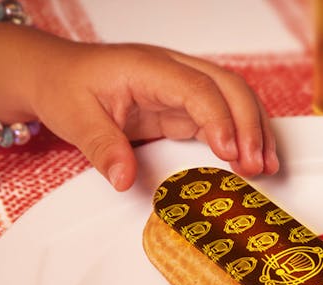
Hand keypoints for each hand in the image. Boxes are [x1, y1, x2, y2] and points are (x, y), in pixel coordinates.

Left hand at [28, 39, 279, 190]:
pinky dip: (244, 136)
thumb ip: (102, 148)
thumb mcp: (74, 118)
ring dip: (256, 130)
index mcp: (147, 67)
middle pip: (228, 87)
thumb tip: (124, 179)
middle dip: (250, 125)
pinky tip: (254, 160)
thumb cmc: (66, 86)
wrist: (56, 74)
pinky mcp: (186, 106)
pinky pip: (225, 115)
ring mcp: (183, 87)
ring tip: (267, 167)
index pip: (197, 88)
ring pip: (235, 98)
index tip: (229, 152)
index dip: (218, 118)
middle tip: (256, 165)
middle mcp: (173, 71)